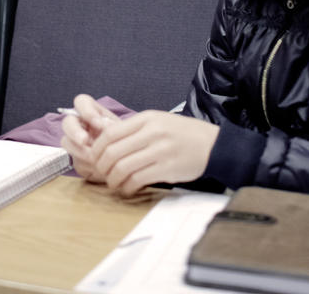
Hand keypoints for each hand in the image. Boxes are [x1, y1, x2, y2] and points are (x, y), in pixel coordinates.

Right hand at [60, 94, 121, 181]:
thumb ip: (113, 127)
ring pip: (67, 143)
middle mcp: (81, 126)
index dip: (85, 110)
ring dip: (79, 150)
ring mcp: (77, 144)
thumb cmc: (126, 139)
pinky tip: (98, 168)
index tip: (97, 122)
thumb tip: (105, 127)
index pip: (81, 102)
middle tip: (84, 140)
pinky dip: (86, 165)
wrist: (129, 161)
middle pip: (67, 122)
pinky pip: (76, 162)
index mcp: (92, 113)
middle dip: (74, 131)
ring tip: (95, 158)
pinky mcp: (78, 161)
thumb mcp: (123, 131)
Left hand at [87, 110, 219, 196]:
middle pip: (114, 151)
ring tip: (114, 184)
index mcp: (147, 119)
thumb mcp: (159, 121)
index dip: (97, 148)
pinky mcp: (167, 169)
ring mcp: (160, 151)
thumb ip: (135, 129)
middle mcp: (152, 133)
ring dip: (113, 180)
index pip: (111, 133)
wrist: (213, 145)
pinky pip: (138, 179)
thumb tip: (106, 140)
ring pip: (123, 167)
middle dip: (102, 166)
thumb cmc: (183, 134)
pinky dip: (128, 187)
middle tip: (102, 174)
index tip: (95, 158)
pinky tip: (128, 189)